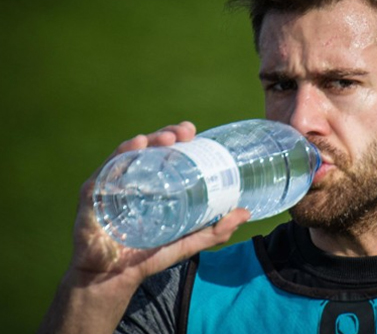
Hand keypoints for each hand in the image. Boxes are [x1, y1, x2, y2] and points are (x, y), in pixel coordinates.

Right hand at [37, 122, 249, 333]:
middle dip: (168, 134)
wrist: (113, 278)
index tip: (194, 133)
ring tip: (168, 138)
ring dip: (150, 139)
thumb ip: (216, 229)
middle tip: (185, 133)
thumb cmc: (147, 255)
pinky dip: (122, 154)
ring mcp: (112, 183)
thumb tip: (246, 213)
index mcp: (152, 183)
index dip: (179, 138)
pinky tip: (136, 145)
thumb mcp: (188, 241)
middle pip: (149, 148)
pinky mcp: (94, 193)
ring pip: (130, 152)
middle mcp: (132, 178)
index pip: (165, 153)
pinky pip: (107, 168)